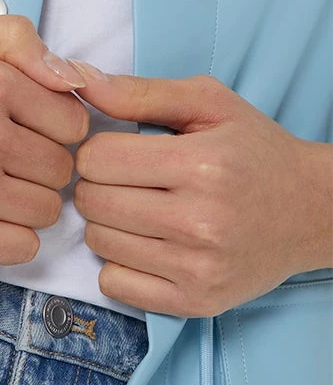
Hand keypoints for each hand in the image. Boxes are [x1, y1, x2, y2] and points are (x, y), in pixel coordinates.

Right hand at [0, 11, 90, 263]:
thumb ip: (11, 36)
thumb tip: (73, 75)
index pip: (72, 121)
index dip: (51, 126)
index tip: (22, 129)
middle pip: (62, 167)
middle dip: (38, 164)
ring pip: (48, 209)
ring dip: (25, 202)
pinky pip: (22, 247)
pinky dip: (9, 236)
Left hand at [70, 65, 332, 316]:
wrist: (312, 212)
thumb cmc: (254, 151)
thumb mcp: (208, 103)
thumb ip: (139, 92)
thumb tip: (76, 82)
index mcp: (200, 165)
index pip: (95, 159)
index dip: (98, 151)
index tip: (120, 152)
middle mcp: (200, 220)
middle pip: (92, 201)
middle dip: (99, 186)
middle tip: (128, 182)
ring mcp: (198, 267)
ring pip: (97, 242)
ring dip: (108, 224)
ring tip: (141, 210)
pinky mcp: (196, 301)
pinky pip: (114, 284)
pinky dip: (119, 264)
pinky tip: (147, 244)